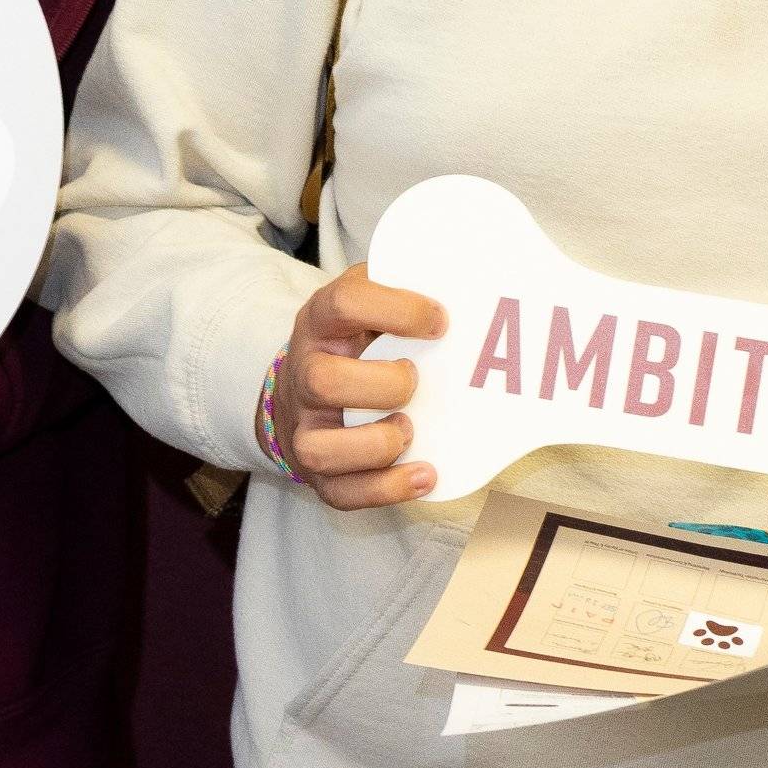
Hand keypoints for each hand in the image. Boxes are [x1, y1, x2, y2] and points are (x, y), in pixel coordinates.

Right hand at [265, 268, 445, 509]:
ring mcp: (305, 426)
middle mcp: (304, 373)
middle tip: (415, 379)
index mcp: (321, 322)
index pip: (344, 303)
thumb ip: (402, 286)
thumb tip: (467, 274)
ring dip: (376, 444)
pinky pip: (340, 493)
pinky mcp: (316, 470)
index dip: (394, 309)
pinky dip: (386, 489)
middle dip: (381, 385)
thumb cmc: (354, 340)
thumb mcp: (367, 301)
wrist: (301, 386)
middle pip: (322, 380)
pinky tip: (425, 474)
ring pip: (322, 448)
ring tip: (410, 429)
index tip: (440, 320)